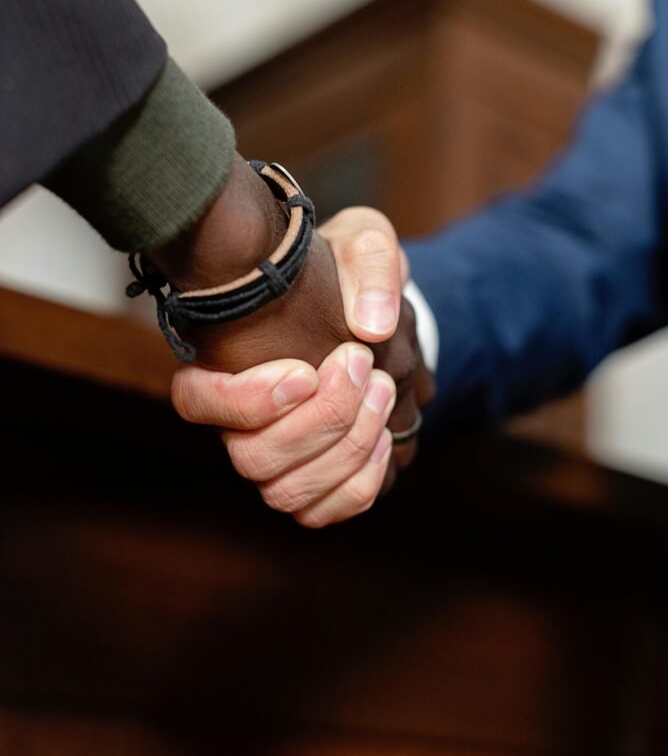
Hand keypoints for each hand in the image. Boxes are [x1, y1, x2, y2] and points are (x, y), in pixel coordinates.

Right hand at [171, 204, 434, 525]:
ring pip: (285, 492)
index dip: (243, 401)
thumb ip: (370, 264)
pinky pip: (322, 512)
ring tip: (382, 389)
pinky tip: (385, 436)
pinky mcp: (313, 485)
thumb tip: (371, 325)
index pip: (194, 401)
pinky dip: (360, 483)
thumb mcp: (365, 243)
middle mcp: (239, 422)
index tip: (303, 371)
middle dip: (321, 419)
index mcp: (223, 362)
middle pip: (250, 457)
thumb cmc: (352, 275)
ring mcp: (274, 459)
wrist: (377, 318)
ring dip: (346, 447)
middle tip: (362, 365)